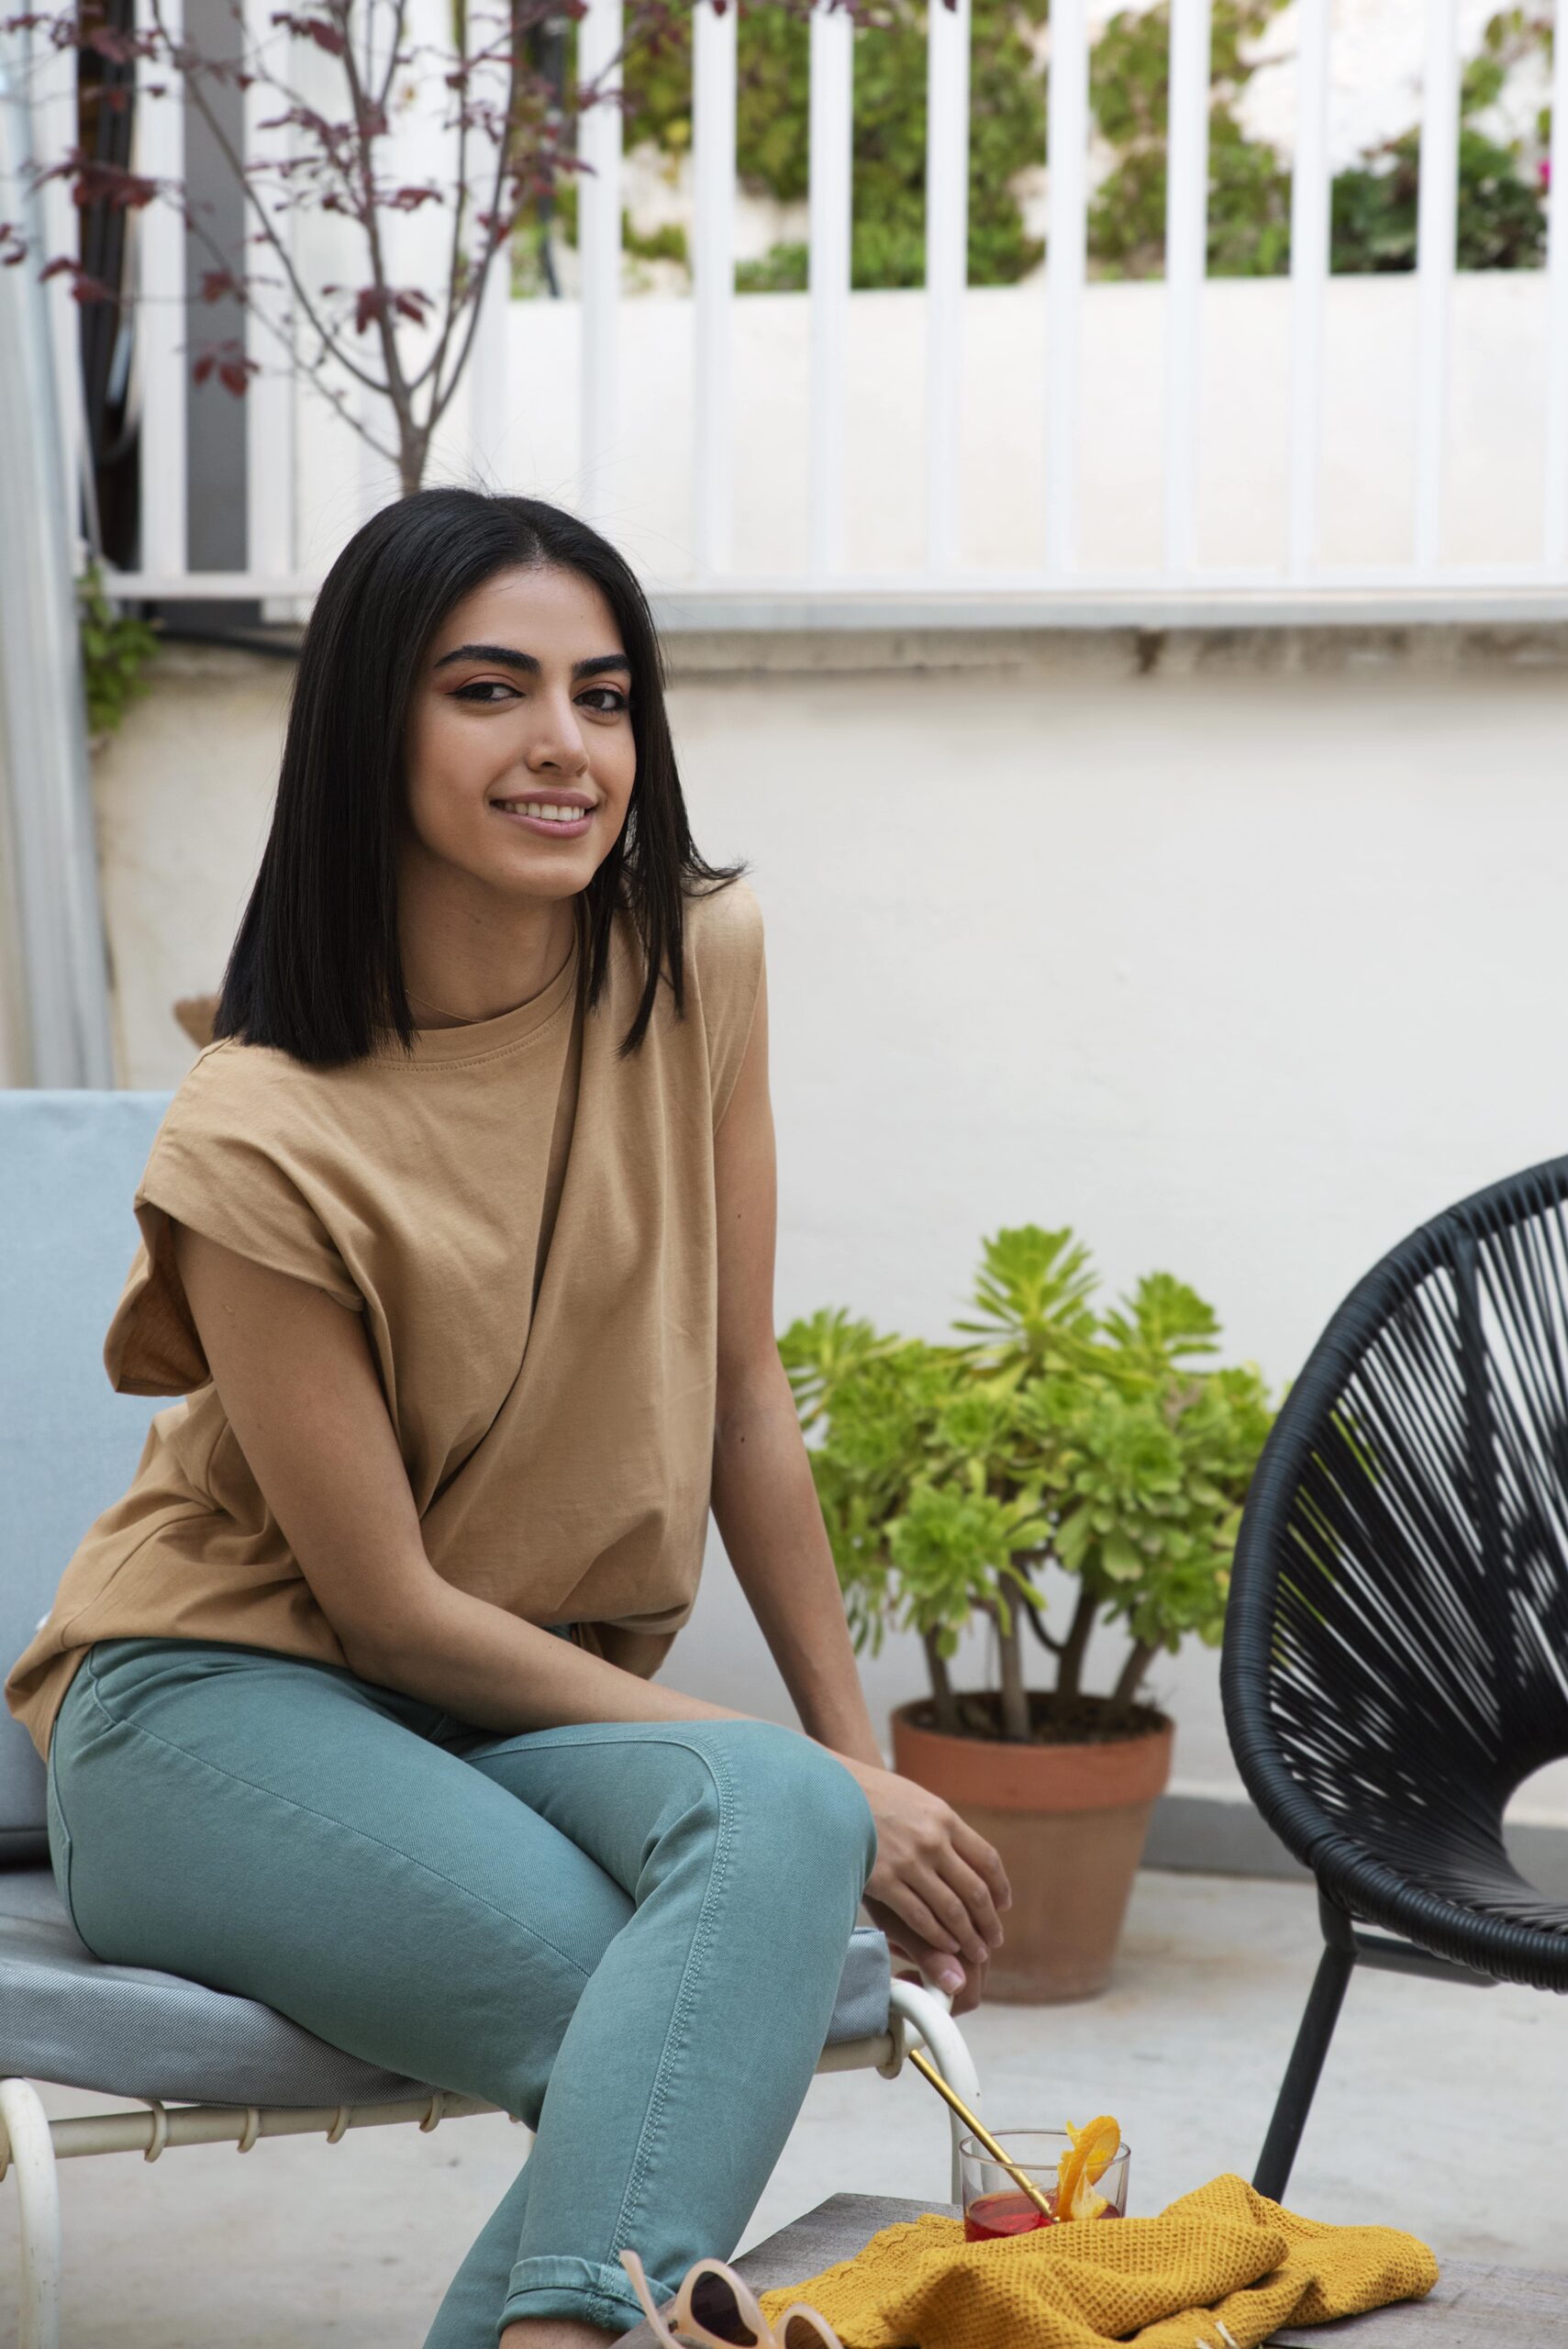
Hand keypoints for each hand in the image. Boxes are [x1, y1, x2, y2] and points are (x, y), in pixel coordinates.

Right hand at [840, 1759, 1009, 2013]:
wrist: (831, 1791)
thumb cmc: (875, 1797)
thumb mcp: (916, 1801)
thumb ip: (943, 1829)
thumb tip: (968, 1861)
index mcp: (944, 1817)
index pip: (986, 1859)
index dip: (999, 1887)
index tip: (1003, 1906)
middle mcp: (932, 1840)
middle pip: (974, 1889)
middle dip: (988, 1921)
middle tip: (994, 1940)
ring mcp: (908, 1861)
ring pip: (951, 1909)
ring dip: (968, 1936)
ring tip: (976, 1953)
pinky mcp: (884, 1880)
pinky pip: (920, 1916)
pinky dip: (938, 1936)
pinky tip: (946, 1946)